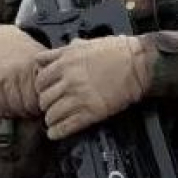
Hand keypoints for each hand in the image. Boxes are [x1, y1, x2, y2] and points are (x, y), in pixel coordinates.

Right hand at [0, 25, 44, 117]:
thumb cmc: (23, 52)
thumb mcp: (40, 56)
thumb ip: (51, 72)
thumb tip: (62, 95)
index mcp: (35, 64)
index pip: (43, 95)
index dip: (45, 105)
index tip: (45, 106)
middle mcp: (20, 70)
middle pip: (29, 104)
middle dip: (31, 112)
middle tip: (33, 112)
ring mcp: (5, 76)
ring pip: (14, 106)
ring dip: (18, 113)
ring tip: (22, 111)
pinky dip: (4, 110)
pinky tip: (9, 108)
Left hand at [34, 36, 149, 139]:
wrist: (138, 65)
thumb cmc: (117, 51)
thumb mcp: (87, 43)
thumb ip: (69, 50)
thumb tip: (58, 54)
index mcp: (65, 61)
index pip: (40, 77)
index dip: (41, 85)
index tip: (45, 90)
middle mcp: (68, 79)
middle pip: (43, 97)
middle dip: (45, 103)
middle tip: (51, 106)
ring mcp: (78, 97)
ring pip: (51, 113)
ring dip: (51, 118)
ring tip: (53, 120)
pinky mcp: (90, 112)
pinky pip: (65, 126)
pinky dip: (57, 132)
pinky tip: (55, 133)